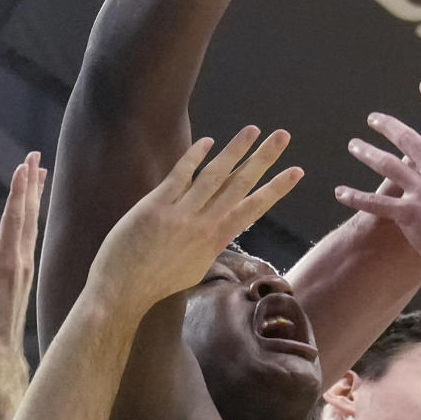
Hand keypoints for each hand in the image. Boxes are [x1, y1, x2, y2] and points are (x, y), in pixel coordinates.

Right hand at [0, 153, 46, 356]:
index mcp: (8, 259)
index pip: (14, 215)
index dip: (19, 189)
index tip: (23, 165)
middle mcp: (22, 258)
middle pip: (29, 213)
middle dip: (32, 183)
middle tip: (36, 157)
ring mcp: (26, 265)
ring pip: (33, 223)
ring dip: (35, 197)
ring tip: (40, 174)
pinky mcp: (25, 272)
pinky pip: (31, 235)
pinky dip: (32, 216)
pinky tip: (32, 211)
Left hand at [88, 129, 301, 317]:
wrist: (123, 290)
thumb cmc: (158, 281)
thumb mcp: (195, 267)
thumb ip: (209, 244)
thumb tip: (220, 229)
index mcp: (216, 240)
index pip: (254, 208)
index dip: (276, 188)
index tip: (297, 171)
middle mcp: (204, 224)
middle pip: (241, 184)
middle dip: (264, 159)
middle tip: (283, 136)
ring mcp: (181, 214)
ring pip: (215, 175)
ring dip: (236, 149)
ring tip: (254, 130)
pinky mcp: (156, 206)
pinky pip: (180, 175)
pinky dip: (195, 157)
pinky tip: (208, 141)